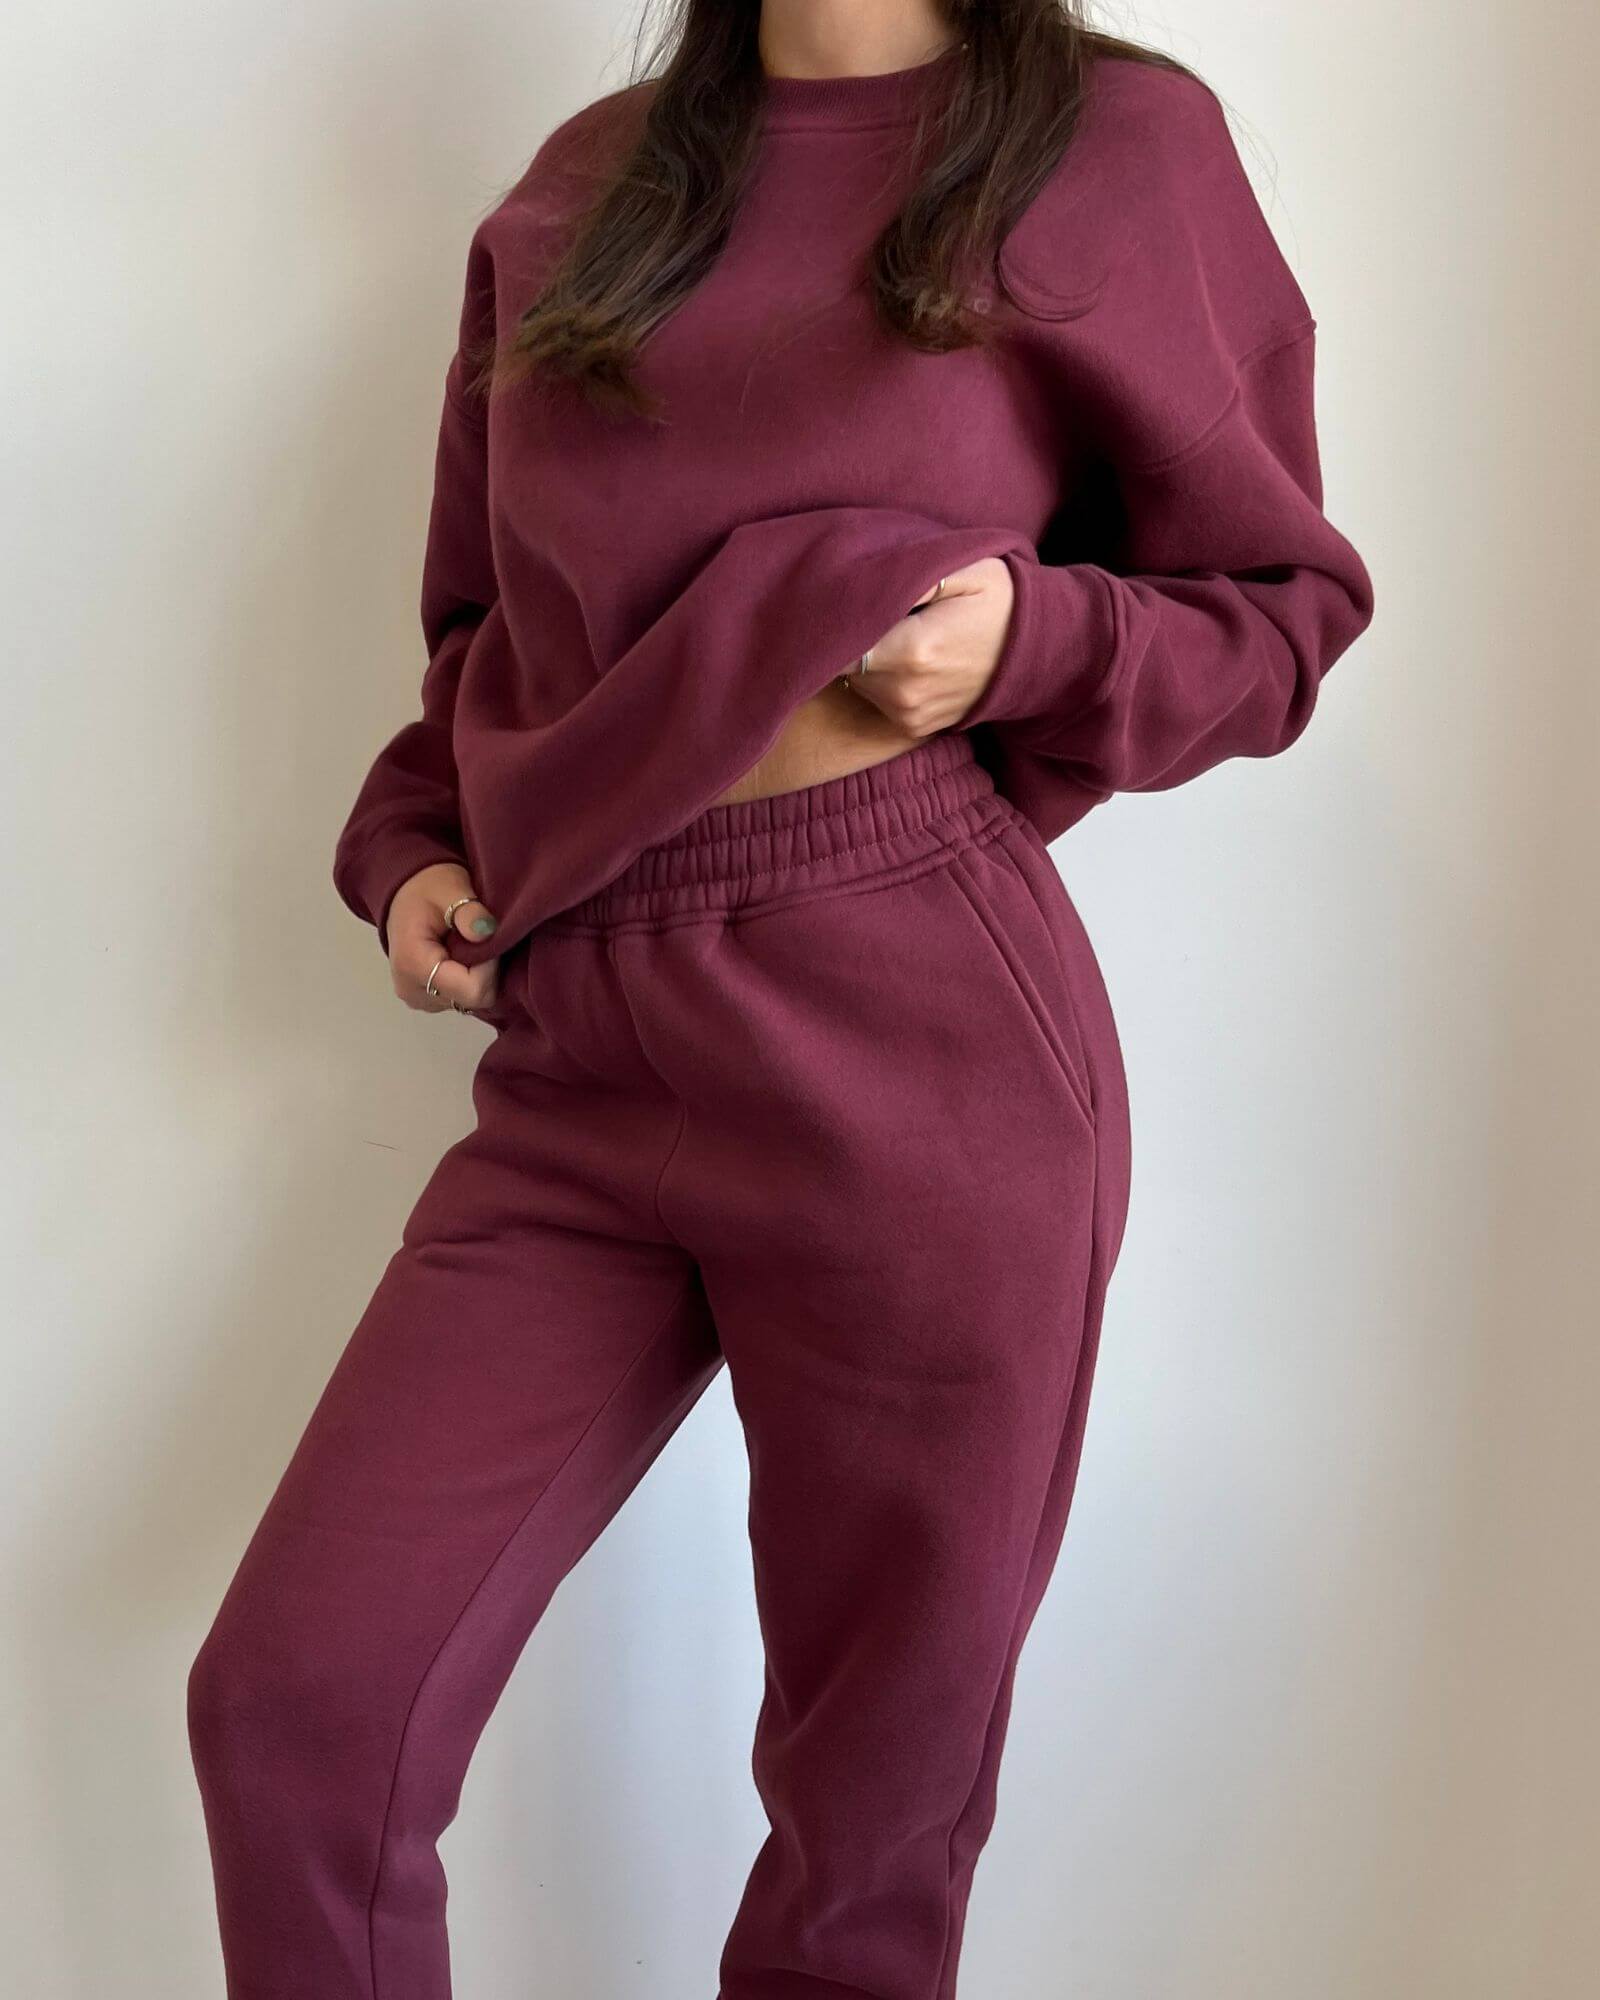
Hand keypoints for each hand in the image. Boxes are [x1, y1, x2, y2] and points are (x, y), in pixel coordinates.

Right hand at [387, 862, 500, 1014]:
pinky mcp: (427, 1000)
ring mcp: (419, 1000)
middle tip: (479, 940)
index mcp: (414, 964)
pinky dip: (469, 980)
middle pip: (472, 999)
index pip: (472, 990)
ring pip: (470, 1002)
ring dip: (478, 976)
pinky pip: (461, 999)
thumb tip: (486, 932)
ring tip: (467, 945)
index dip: (490, 967)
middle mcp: (412, 990)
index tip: (487, 939)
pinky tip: (462, 956)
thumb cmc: (426, 888)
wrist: (405, 895)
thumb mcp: (450, 888)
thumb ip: (469, 911)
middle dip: (486, 971)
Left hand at [844, 557, 1015, 735]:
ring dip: (867, 658)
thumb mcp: (966, 569)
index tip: (844, 600)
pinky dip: (882, 679)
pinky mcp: (914, 728)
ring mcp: (909, 715)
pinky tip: (909, 658)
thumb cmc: (1002, 601)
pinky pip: (875, 699)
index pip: (839, 641)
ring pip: (857, 682)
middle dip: (851, 637)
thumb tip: (864, 580)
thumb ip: (912, 573)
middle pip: (843, 663)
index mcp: (912, 650)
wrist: (1043, 652)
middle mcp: (904, 692)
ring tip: (899, 632)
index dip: (836, 619)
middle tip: (876, 609)